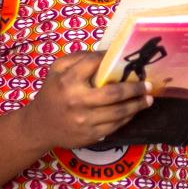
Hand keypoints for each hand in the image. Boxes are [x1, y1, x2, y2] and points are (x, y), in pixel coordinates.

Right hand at [19, 51, 153, 150]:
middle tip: (148, 84)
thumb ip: (78, 58)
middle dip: (135, 88)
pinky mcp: (89, 135)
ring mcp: (84, 120)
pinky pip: (115, 126)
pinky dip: (127, 117)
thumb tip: (107, 53)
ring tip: (148, 98)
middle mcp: (77, 101)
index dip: (112, 59)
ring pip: (119, 112)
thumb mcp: (57, 70)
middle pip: (115, 93)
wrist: (39, 126)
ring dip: (137, 105)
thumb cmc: (52, 93)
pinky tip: (134, 111)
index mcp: (68, 81)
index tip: (127, 58)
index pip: (96, 64)